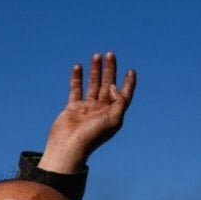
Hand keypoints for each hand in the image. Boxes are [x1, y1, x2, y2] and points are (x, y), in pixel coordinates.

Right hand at [37, 52, 135, 173]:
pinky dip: (77, 78)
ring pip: (93, 84)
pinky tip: (78, 66)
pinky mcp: (73, 107)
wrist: (69, 146)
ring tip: (96, 56)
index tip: (130, 70)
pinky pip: (76, 89)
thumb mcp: (114, 119)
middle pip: (108, 85)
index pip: (124, 95)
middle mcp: (102, 110)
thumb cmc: (92, 136)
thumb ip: (119, 101)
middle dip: (110, 70)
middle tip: (110, 54)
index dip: (128, 83)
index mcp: (113, 114)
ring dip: (95, 70)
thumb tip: (113, 86)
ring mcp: (87, 108)